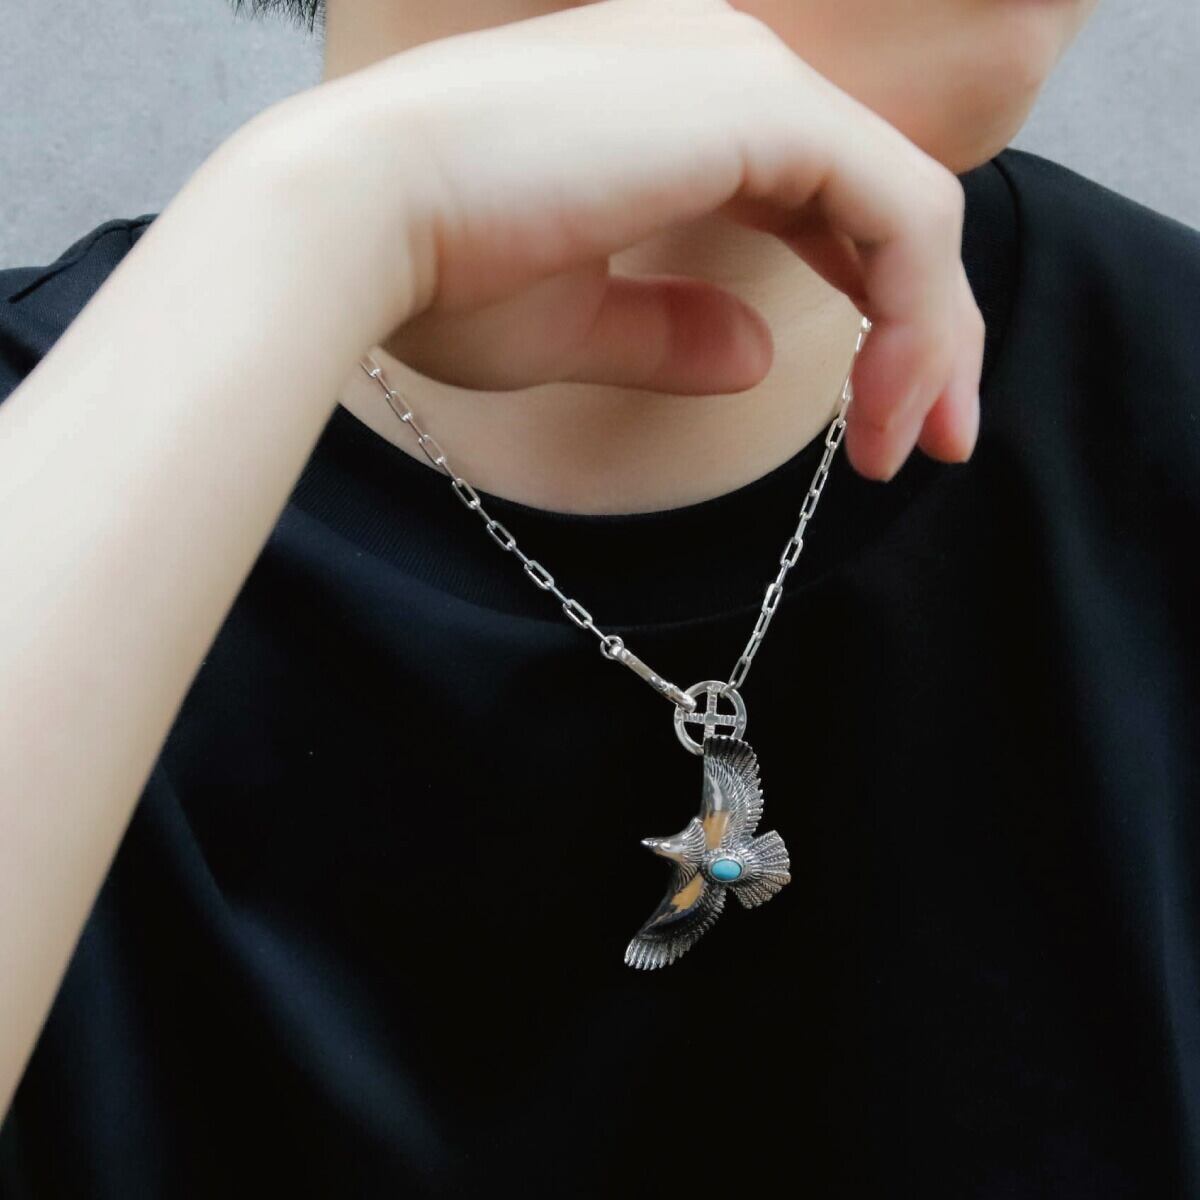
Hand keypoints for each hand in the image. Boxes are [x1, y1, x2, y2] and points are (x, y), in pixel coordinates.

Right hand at [246, 0, 983, 479]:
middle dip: (927, 333)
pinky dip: (916, 314)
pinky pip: (900, 211)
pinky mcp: (761, 104)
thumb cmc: (432, 272)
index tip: (881, 423)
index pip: (823, 204)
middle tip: (935, 444)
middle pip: (883, 207)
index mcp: (679, 112)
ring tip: (912, 445)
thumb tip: (758, 357)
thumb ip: (673, 332)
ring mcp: (748, 74)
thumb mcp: (575, 323)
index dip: (872, 312)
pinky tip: (889, 404)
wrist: (346, 219)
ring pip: (907, 211)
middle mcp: (726, 71)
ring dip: (929, 339)